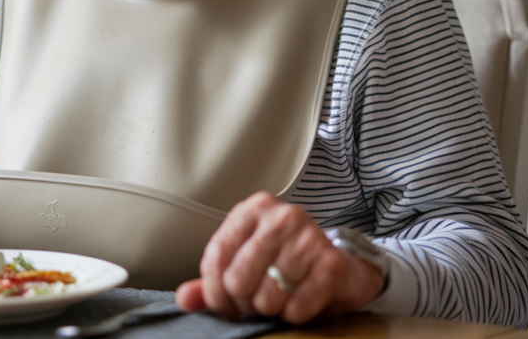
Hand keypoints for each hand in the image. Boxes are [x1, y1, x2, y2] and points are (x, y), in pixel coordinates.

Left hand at [175, 192, 383, 323]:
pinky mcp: (331, 263)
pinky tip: (301, 302)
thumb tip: (184, 298)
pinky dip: (295, 315)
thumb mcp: (245, 263)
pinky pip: (296, 308)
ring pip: (266, 297)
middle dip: (244, 303)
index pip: (215, 258)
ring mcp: (308, 237)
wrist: (343, 267)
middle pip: (237, 281)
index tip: (225, 306)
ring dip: (271, 310)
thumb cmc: (286, 264)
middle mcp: (280, 217)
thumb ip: (212, 280)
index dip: (213, 293)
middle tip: (256, 303)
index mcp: (252, 210)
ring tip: (280, 300)